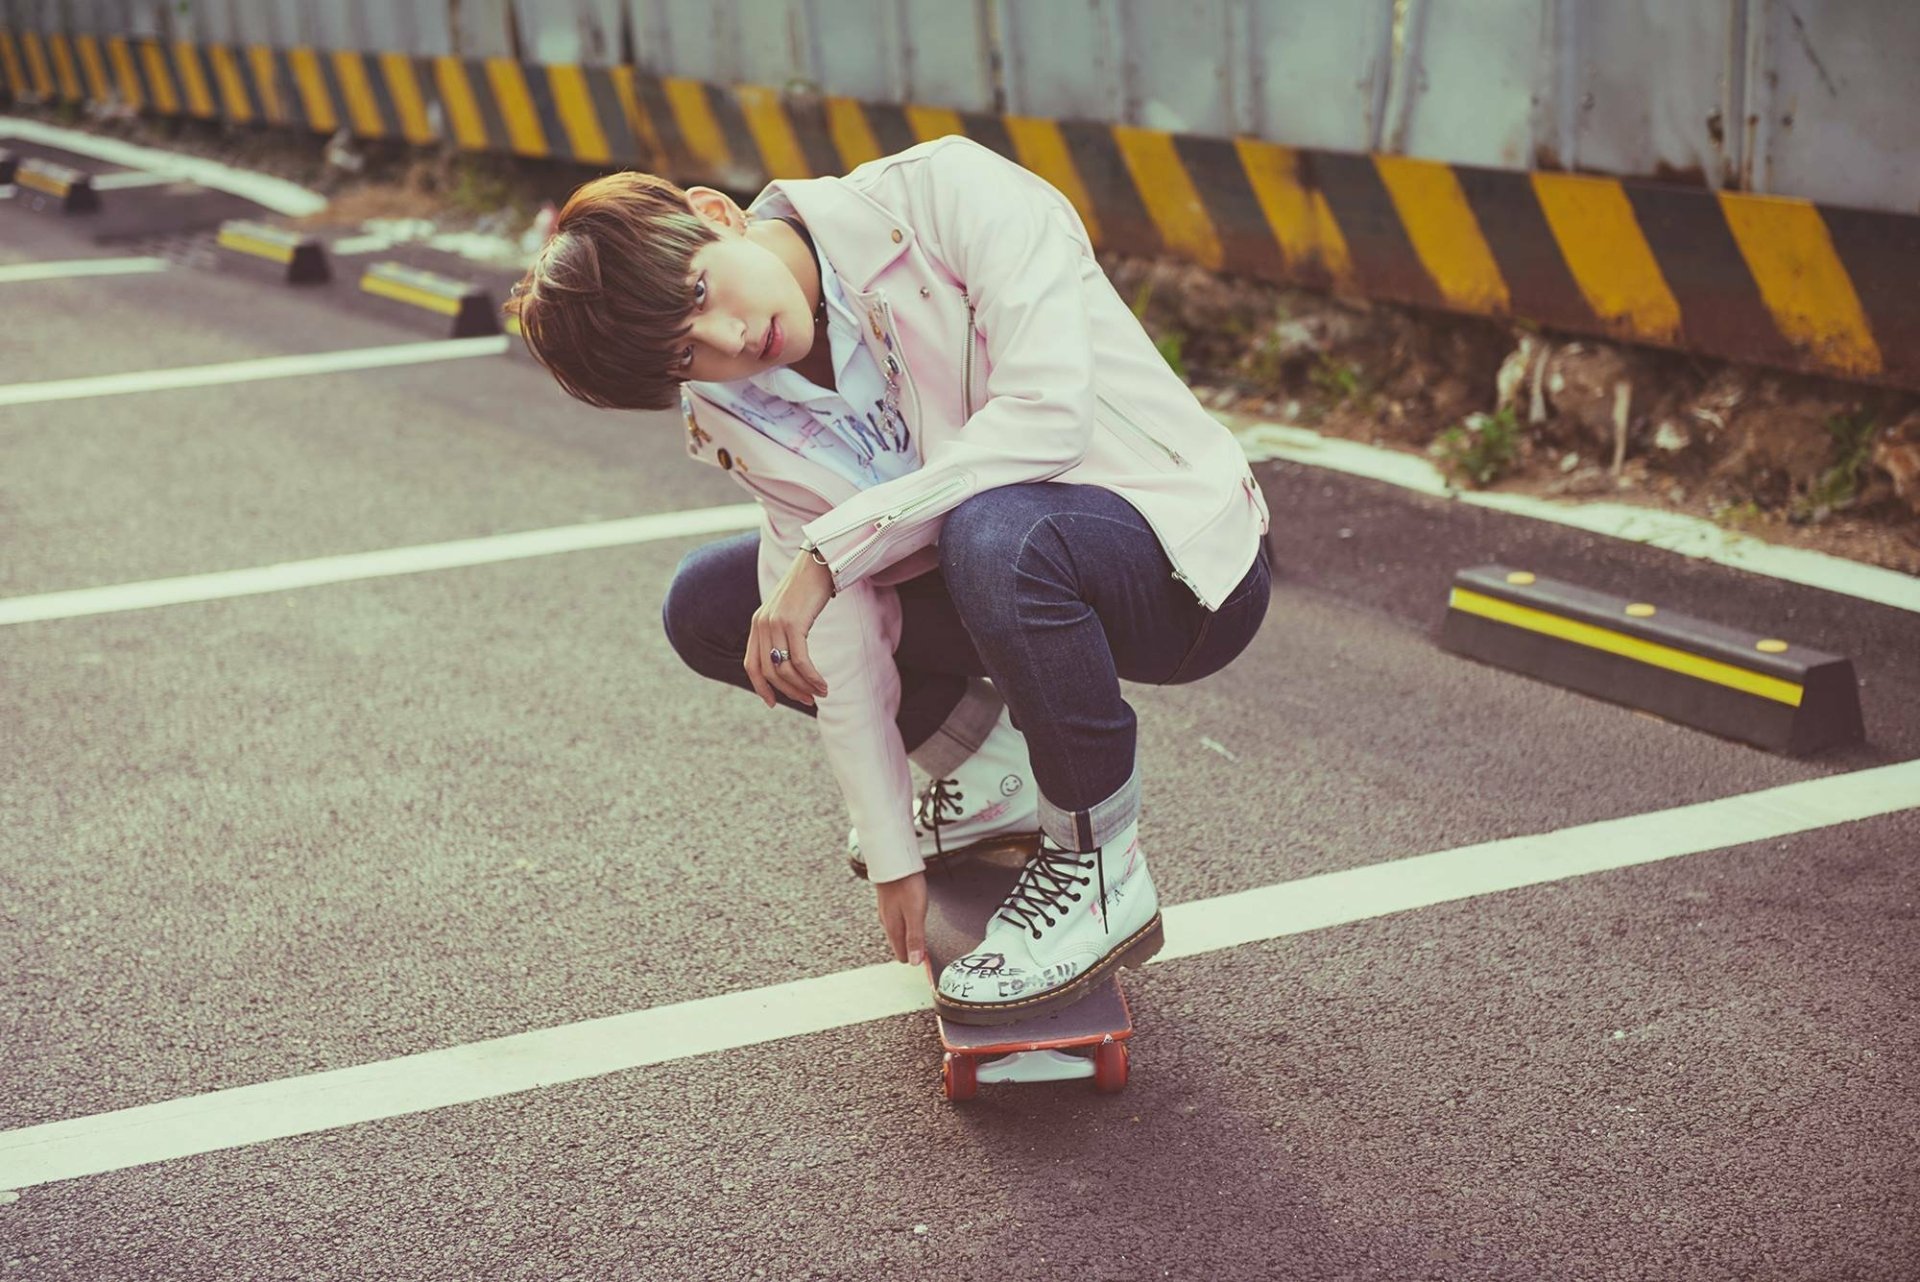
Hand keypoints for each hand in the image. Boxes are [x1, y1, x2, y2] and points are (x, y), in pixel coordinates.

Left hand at [744, 550, 834, 707]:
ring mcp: (775, 623)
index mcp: (758, 624)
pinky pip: (800, 660)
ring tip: (820, 693)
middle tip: (808, 700)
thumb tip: (789, 660)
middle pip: (769, 672)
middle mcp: (762, 624)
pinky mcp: (793, 623)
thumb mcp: (789, 612)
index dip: (760, 688)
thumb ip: (783, 632)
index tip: (772, 703)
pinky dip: (812, 677)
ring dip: (804, 686)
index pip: (751, 665)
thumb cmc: (809, 588)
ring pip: (785, 669)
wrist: (819, 562)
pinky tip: (823, 684)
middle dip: (789, 691)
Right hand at [874, 872, 928, 966]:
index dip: (917, 959)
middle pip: (900, 946)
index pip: (902, 956)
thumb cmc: (906, 886)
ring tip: (923, 939)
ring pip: (898, 934)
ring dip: (910, 938)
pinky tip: (914, 920)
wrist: (893, 861)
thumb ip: (915, 938)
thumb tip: (914, 963)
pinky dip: (907, 926)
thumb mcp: (915, 914)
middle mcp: (887, 923)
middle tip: (929, 952)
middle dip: (913, 951)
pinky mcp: (890, 903)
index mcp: (893, 929)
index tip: (931, 961)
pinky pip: (898, 922)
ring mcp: (887, 913)